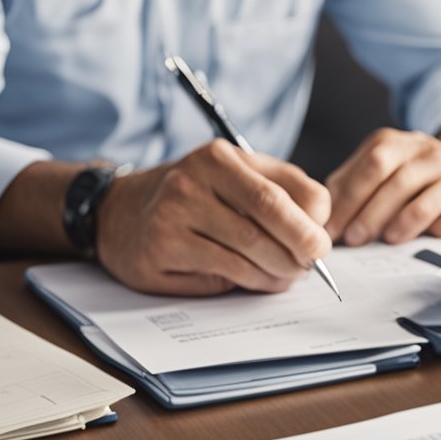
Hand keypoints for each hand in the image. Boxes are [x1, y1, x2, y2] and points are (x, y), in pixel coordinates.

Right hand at [95, 139, 331, 295]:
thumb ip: (280, 190)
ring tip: (286, 276)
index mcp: (219, 157)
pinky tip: (255, 280)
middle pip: (269, 221)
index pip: (284, 191)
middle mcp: (193, 181)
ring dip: (278, 272)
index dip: (313, 222)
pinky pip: (224, 274)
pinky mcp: (161, 251)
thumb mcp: (234, 176)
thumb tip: (322, 226)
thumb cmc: (192, 197)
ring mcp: (173, 216)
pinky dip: (250, 282)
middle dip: (301, 250)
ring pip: (249, 253)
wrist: (118, 211)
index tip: (322, 241)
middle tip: (312, 265)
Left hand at [324, 127, 440, 246]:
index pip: (371, 167)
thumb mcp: (378, 169)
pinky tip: (425, 239)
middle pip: (397, 182)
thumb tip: (322, 217)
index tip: (332, 229)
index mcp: (397, 143)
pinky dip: (438, 230)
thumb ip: (349, 186)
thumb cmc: (411, 174)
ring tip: (386, 241)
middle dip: (370, 214)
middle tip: (354, 240)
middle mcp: (430, 152)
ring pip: (427, 201)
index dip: (349, 200)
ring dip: (402, 224)